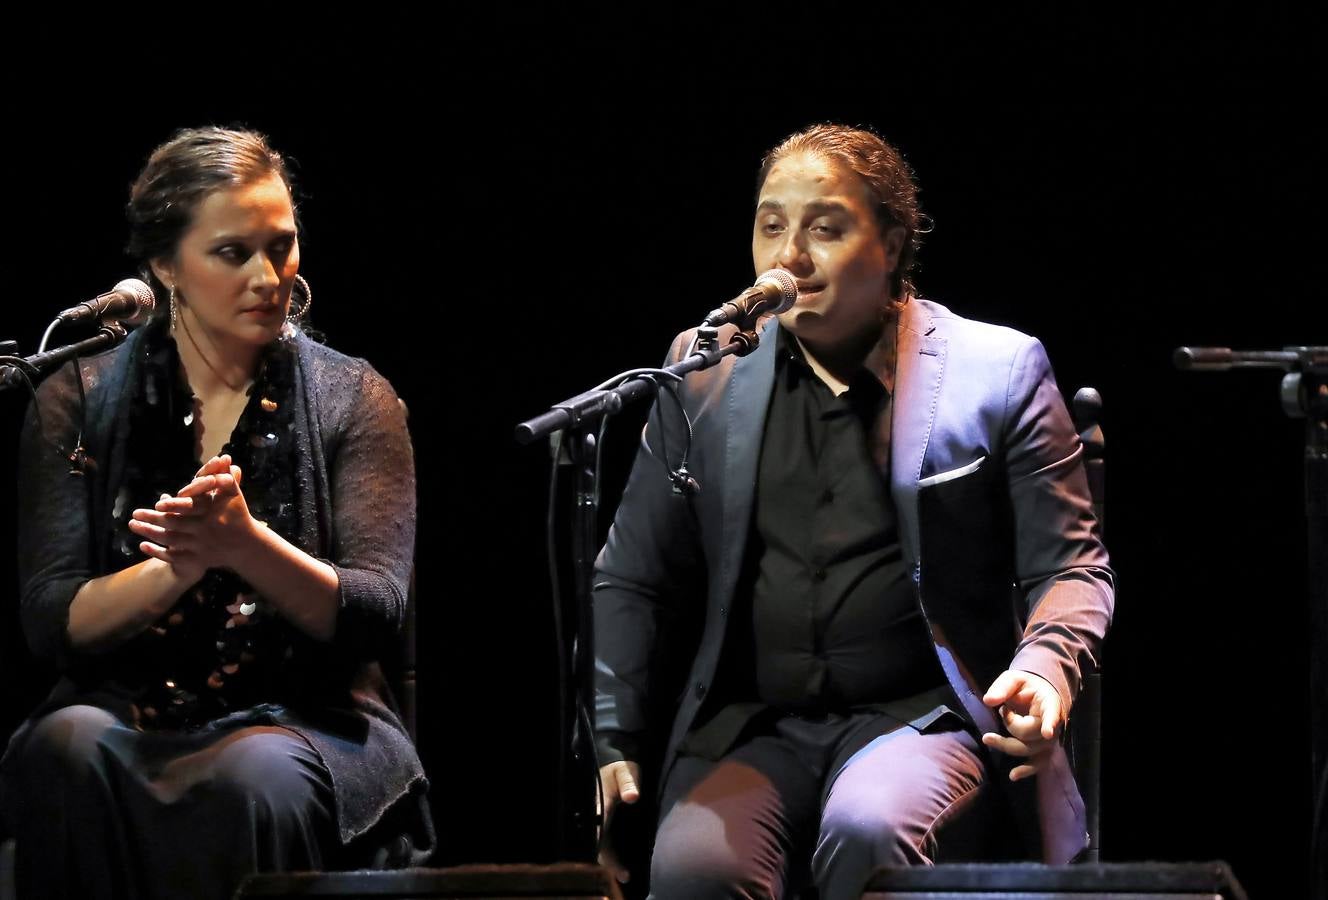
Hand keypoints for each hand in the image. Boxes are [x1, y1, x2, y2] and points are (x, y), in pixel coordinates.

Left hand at [128, 454, 259, 576]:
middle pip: (175, 525)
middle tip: (134, 514)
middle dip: (153, 519)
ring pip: (171, 540)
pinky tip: (142, 545)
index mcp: (213, 514)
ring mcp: (200, 547)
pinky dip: (157, 552)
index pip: (191, 508)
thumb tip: (224, 457)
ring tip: (133, 525)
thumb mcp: (234, 495)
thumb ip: (226, 477)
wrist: (245, 546)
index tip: (158, 504)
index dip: (174, 506)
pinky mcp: (197, 560)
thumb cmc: (236, 515)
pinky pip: (174, 558)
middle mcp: (205, 531)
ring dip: (150, 533)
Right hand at [597, 760, 640, 883]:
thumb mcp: (625, 771)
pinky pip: (605, 841)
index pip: (597, 827)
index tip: (608, 860)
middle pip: (597, 841)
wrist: (614, 761)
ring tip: (624, 875)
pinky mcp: (604, 822)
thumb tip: (632, 797)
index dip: (601, 844)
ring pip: (600, 844)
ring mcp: (599, 819)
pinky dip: (610, 854)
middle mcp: (595, 814)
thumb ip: (629, 782)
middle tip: (623, 875)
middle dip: (607, 860)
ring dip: (609, 860)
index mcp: (598, 803)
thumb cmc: (620, 767)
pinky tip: (619, 866)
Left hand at [981, 669, 1065, 781]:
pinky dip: (1026, 770)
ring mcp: (1049, 740)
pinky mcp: (1042, 749)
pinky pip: (1038, 763)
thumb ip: (1002, 688)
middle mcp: (1053, 724)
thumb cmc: (1025, 686)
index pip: (1052, 714)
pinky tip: (1013, 776)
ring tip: (987, 738)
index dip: (1050, 723)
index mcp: (1050, 703)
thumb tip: (988, 701)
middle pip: (1032, 734)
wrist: (1038, 693)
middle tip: (1001, 710)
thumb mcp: (1013, 679)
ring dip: (1007, 744)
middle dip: (1011, 725)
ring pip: (1030, 750)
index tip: (1047, 733)